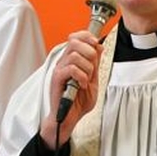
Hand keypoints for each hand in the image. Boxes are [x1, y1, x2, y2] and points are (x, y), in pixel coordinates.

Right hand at [40, 30, 102, 147]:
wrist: (68, 118)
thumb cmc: (77, 102)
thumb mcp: (93, 80)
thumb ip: (95, 64)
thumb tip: (99, 46)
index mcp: (71, 60)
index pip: (76, 37)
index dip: (87, 37)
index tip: (96, 44)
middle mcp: (63, 62)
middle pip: (74, 41)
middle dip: (89, 52)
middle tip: (92, 68)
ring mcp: (59, 70)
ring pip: (75, 55)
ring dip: (87, 67)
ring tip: (87, 79)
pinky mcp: (57, 79)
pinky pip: (71, 69)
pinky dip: (81, 76)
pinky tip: (82, 85)